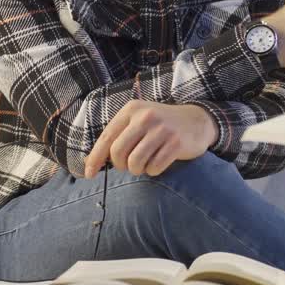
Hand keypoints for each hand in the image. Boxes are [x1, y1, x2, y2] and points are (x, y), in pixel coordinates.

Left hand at [84, 100, 215, 178]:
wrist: (196, 121)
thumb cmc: (160, 126)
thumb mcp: (137, 122)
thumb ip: (117, 137)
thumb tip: (90, 161)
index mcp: (131, 110)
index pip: (107, 137)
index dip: (95, 158)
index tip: (89, 174)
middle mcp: (145, 117)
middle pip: (118, 152)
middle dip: (120, 165)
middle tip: (129, 165)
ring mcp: (162, 129)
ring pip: (135, 162)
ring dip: (137, 170)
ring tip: (144, 164)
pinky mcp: (176, 143)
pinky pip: (154, 167)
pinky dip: (153, 170)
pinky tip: (158, 162)